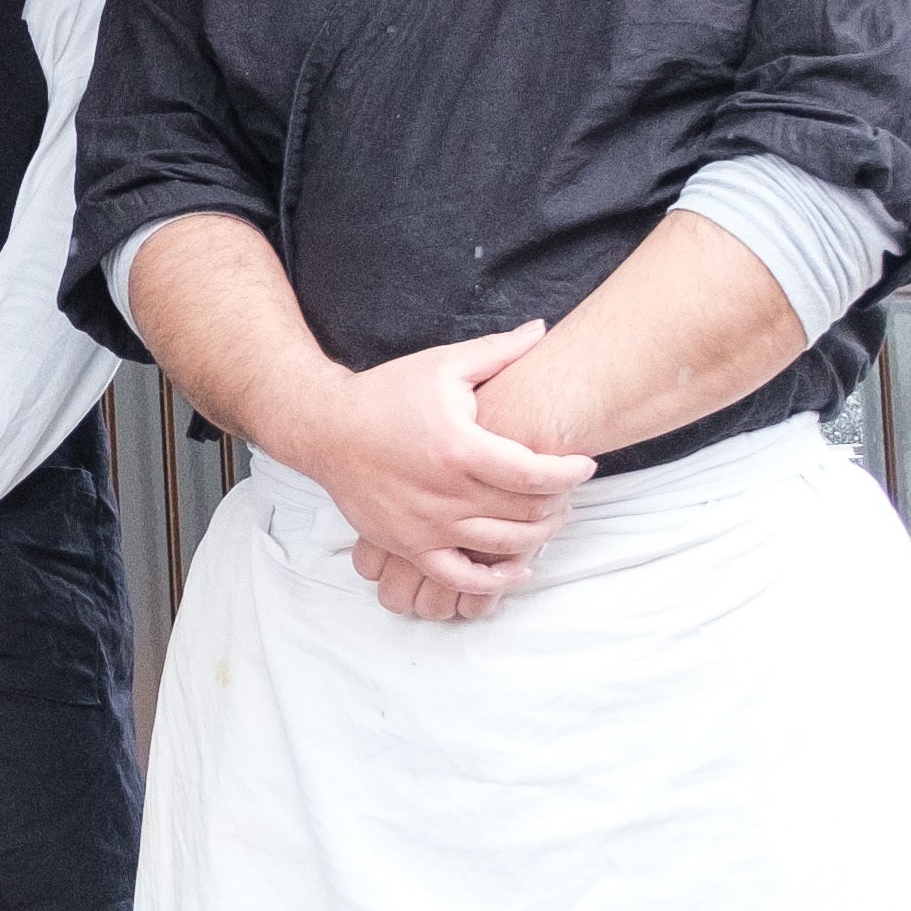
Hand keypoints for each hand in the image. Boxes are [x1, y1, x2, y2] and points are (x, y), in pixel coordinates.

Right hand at [298, 323, 592, 623]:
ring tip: (548, 518)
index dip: (570, 472)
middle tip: (567, 490)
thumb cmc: (386, 395)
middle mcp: (446, 493)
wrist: (326, 429)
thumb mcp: (442, 365)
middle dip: (559, 502)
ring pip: (503, 546)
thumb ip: (497, 352)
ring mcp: (427, 525)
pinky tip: (516, 568)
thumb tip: (540, 330)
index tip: (583, 466)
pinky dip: (494, 581)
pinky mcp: (409, 545)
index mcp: (460, 447)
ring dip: (538, 535)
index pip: (536, 473)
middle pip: (527, 512)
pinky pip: (459, 577)